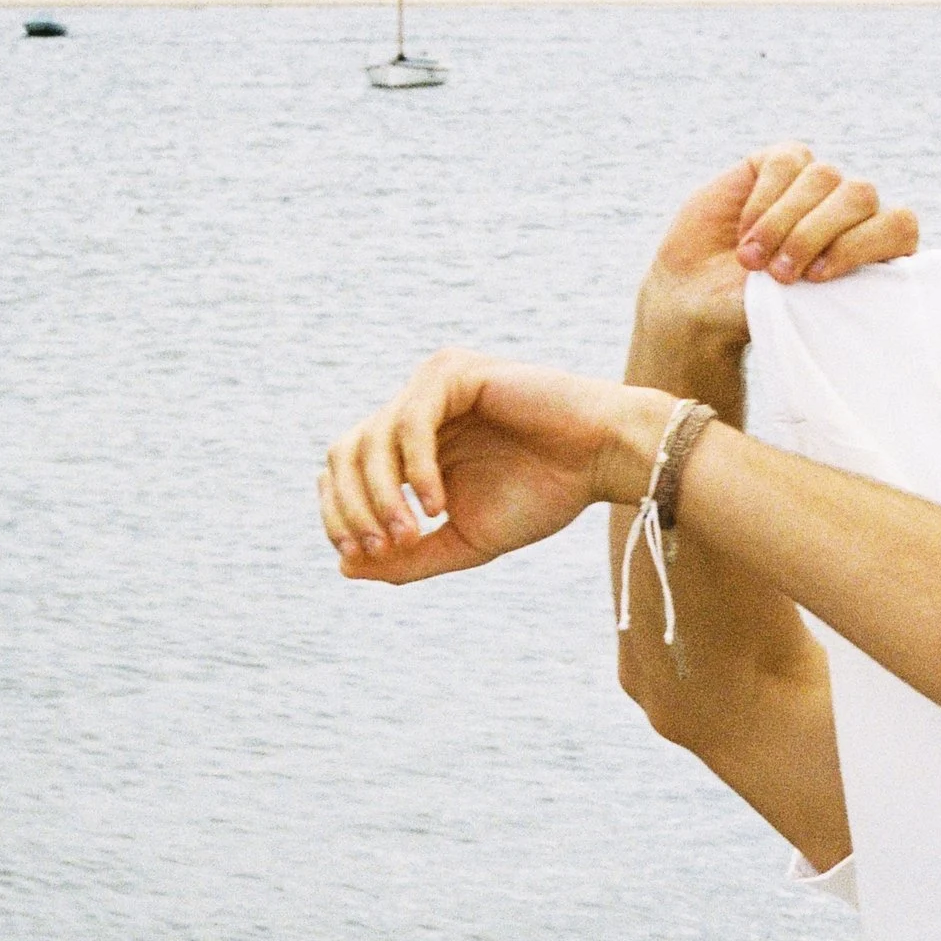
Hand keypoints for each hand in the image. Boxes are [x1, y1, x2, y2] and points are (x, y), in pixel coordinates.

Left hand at [318, 353, 658, 584]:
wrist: (602, 460)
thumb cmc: (544, 494)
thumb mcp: (467, 541)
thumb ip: (411, 556)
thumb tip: (345, 567)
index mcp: (410, 445)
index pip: (344, 472)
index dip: (337, 514)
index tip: (359, 556)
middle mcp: (412, 410)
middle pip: (342, 454)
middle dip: (351, 507)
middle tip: (383, 547)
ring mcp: (429, 386)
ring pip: (369, 439)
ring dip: (382, 495)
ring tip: (411, 533)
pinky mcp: (452, 373)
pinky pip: (410, 423)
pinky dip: (416, 469)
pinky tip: (437, 504)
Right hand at [638, 143, 917, 359]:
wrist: (697, 296)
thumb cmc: (755, 313)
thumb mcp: (797, 315)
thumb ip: (832, 294)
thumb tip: (862, 278)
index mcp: (873, 251)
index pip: (899, 226)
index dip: (863, 245)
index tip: (818, 279)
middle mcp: (851, 212)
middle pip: (861, 196)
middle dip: (815, 235)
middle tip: (779, 276)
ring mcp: (817, 183)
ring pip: (824, 177)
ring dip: (784, 222)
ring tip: (752, 261)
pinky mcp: (780, 163)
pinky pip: (788, 163)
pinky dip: (765, 199)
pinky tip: (746, 231)